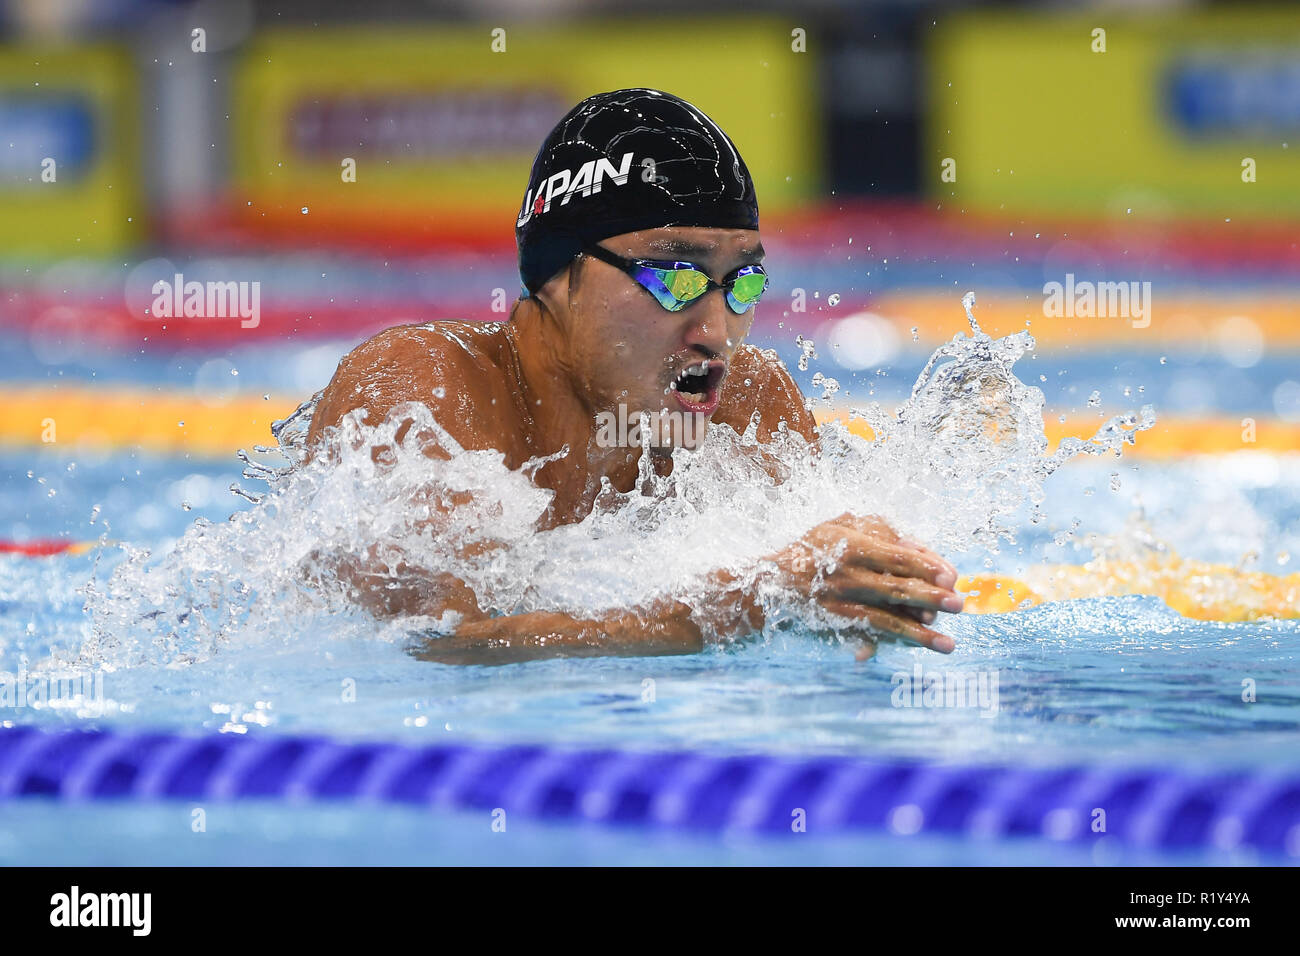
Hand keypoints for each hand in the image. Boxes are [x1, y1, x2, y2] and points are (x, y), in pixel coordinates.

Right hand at [767, 512, 962, 657]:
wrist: (773, 582)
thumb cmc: (815, 546)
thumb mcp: (840, 525)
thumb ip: (877, 529)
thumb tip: (915, 546)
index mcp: (850, 547)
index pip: (895, 557)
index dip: (925, 566)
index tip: (951, 575)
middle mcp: (847, 578)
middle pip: (894, 589)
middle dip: (929, 598)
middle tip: (958, 604)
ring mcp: (843, 605)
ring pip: (886, 620)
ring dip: (919, 633)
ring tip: (948, 644)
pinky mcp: (840, 624)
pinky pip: (872, 636)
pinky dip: (897, 644)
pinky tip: (920, 649)